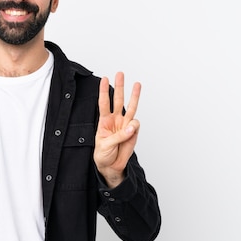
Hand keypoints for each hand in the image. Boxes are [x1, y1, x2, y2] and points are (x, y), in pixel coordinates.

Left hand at [93, 72, 140, 187]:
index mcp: (104, 121)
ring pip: (131, 107)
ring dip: (134, 95)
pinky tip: (130, 131)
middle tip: (120, 74)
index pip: (103, 103)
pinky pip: (136, 124)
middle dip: (119, 87)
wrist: (111, 166)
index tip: (104, 79)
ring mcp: (125, 124)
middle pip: (117, 100)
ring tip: (137, 84)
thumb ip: (119, 135)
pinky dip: (134, 127)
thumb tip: (132, 127)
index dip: (104, 91)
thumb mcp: (105, 145)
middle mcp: (115, 120)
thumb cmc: (103, 154)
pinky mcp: (133, 132)